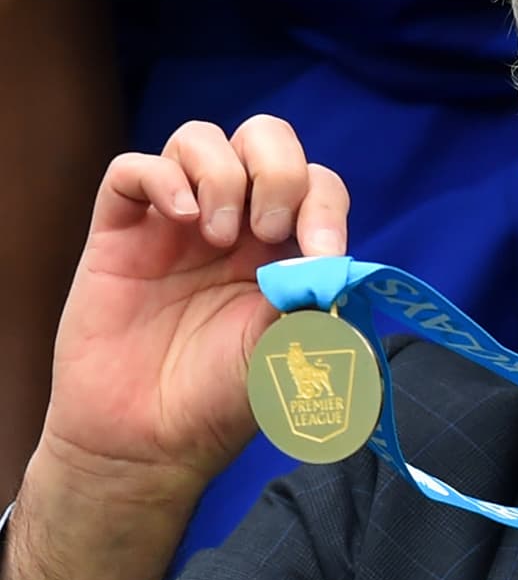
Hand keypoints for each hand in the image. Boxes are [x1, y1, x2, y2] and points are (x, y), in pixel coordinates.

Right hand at [36, 115, 348, 493]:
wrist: (146, 442)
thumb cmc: (221, 397)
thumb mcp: (289, 350)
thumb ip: (316, 301)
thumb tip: (335, 266)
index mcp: (284, 245)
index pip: (318, 184)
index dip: (325, 206)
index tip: (321, 255)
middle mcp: (235, 220)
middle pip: (264, 137)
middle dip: (279, 169)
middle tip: (269, 230)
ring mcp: (176, 221)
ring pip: (200, 138)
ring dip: (223, 174)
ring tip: (219, 237)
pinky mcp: (120, 232)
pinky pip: (132, 168)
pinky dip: (162, 177)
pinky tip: (182, 219)